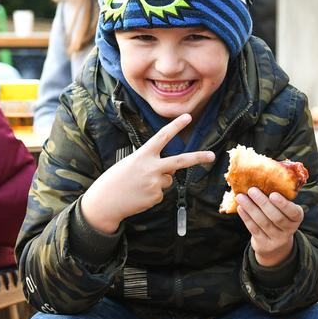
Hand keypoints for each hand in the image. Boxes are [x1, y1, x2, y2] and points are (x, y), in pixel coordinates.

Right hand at [81, 114, 215, 233]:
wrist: (105, 202)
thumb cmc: (116, 180)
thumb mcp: (131, 164)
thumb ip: (152, 164)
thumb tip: (170, 173)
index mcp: (142, 155)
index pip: (162, 137)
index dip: (175, 126)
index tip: (187, 117)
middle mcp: (151, 168)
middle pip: (179, 161)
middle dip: (197, 158)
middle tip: (212, 155)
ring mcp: (155, 183)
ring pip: (168, 180)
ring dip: (158, 182)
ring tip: (139, 186)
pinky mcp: (156, 197)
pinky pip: (161, 193)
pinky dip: (152, 194)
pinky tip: (139, 195)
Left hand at [236, 187, 303, 267]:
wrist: (275, 245)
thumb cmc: (279, 218)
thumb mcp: (285, 211)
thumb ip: (280, 199)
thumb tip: (264, 178)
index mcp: (296, 218)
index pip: (293, 212)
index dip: (283, 204)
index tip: (273, 194)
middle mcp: (289, 230)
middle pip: (276, 217)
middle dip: (263, 203)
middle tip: (252, 190)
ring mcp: (277, 239)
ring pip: (263, 223)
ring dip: (251, 208)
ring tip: (241, 196)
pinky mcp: (264, 244)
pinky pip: (254, 229)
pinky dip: (246, 218)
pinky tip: (240, 207)